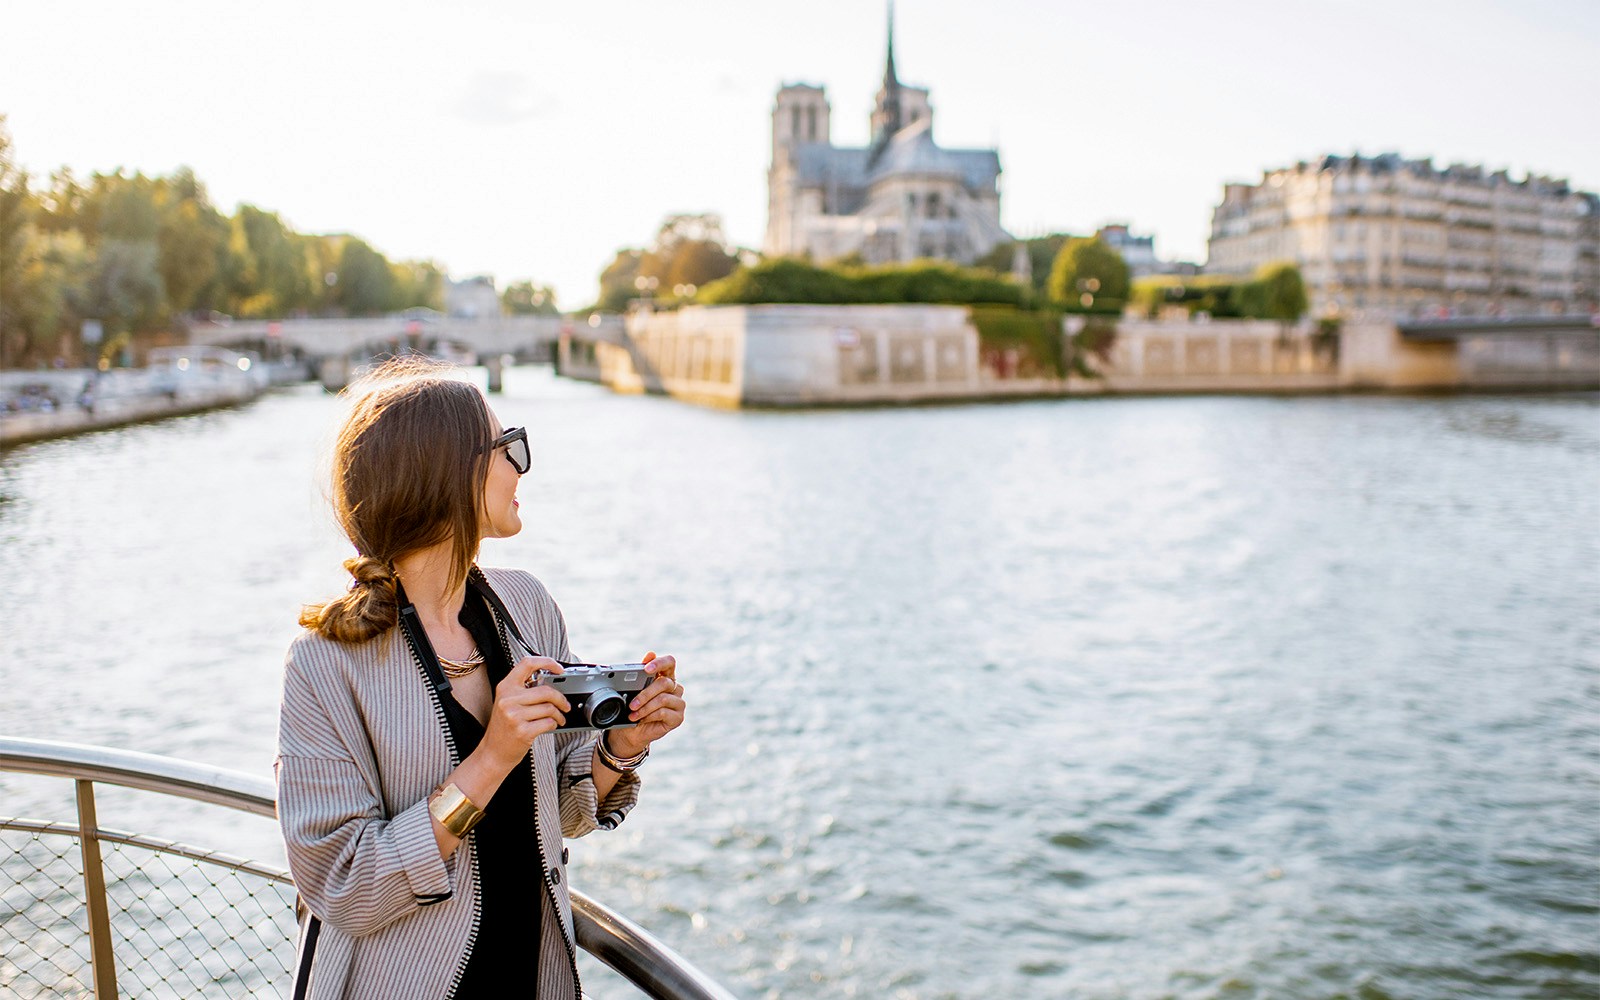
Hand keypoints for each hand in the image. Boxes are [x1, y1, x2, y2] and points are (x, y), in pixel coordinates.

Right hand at [481, 657, 570, 772]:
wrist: (493, 753)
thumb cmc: (503, 727)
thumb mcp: (507, 703)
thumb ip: (523, 690)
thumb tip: (551, 683)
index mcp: (505, 687)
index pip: (527, 663)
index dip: (546, 662)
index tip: (559, 669)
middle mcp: (508, 699)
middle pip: (545, 691)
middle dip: (561, 699)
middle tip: (565, 705)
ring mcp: (514, 716)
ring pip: (549, 708)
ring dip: (559, 715)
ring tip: (559, 718)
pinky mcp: (522, 731)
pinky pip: (548, 722)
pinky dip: (554, 724)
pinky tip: (550, 726)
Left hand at [608, 651, 684, 756]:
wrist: (630, 731)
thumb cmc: (633, 708)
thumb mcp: (632, 689)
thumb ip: (641, 672)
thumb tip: (650, 653)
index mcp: (665, 676)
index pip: (670, 662)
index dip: (660, 663)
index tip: (647, 668)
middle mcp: (674, 688)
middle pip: (664, 683)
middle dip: (645, 693)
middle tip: (632, 703)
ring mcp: (678, 703)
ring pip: (663, 699)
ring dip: (645, 707)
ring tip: (633, 713)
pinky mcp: (678, 717)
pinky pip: (664, 713)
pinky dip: (649, 716)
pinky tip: (641, 719)